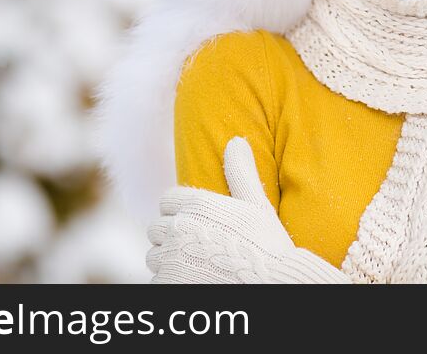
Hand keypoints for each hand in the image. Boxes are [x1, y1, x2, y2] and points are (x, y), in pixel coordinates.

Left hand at [145, 136, 349, 282]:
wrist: (271, 285)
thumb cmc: (267, 247)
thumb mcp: (256, 205)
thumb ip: (241, 172)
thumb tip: (236, 141)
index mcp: (196, 205)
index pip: (167, 200)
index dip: (180, 211)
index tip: (196, 222)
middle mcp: (177, 228)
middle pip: (157, 228)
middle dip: (172, 235)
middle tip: (196, 246)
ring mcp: (169, 259)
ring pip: (154, 256)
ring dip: (168, 260)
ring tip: (195, 265)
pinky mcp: (167, 284)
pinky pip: (157, 281)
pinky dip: (170, 283)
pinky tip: (194, 281)